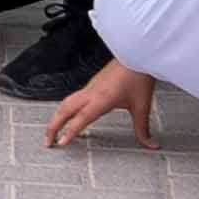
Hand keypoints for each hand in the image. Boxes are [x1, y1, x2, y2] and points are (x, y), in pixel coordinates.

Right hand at [42, 61, 160, 151]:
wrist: (138, 54)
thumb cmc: (138, 76)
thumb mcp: (142, 107)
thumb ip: (143, 129)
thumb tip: (151, 144)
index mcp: (101, 99)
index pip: (81, 118)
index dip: (70, 132)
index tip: (61, 143)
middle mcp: (91, 93)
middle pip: (64, 110)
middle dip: (53, 126)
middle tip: (48, 142)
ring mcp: (90, 87)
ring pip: (66, 102)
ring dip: (57, 117)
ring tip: (54, 131)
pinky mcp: (92, 84)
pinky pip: (72, 98)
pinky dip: (65, 109)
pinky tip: (69, 116)